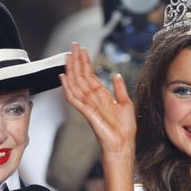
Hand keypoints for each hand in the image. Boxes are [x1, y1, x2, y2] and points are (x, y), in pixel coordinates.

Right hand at [60, 43, 136, 159]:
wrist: (123, 144)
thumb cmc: (125, 129)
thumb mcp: (126, 104)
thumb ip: (120, 89)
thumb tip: (117, 75)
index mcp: (102, 96)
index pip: (90, 75)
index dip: (86, 62)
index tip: (82, 50)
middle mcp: (93, 99)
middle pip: (81, 76)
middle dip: (77, 60)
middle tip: (73, 46)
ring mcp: (88, 105)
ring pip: (76, 84)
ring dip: (72, 69)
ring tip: (68, 56)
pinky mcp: (86, 112)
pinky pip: (74, 98)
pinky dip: (68, 88)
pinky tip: (64, 77)